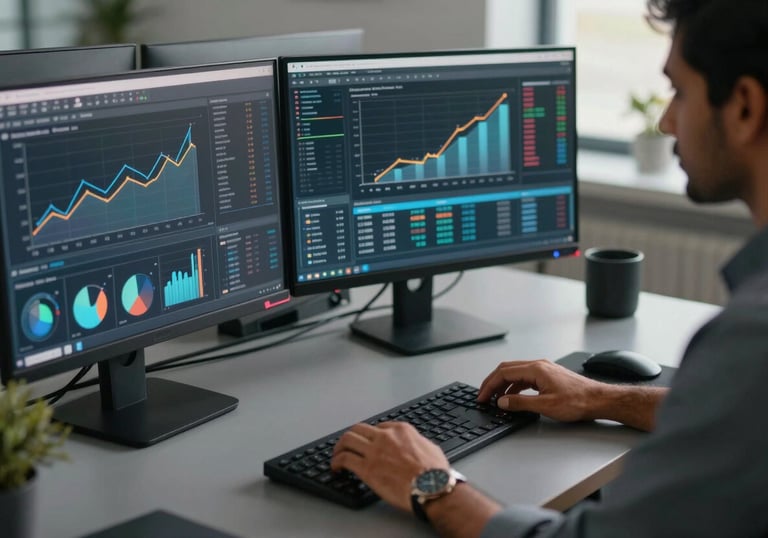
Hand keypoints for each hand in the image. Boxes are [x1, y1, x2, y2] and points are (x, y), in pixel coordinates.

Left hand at [331, 421, 447, 511]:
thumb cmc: (435, 473)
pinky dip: (336, 461)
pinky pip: (344, 459)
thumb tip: (416, 447)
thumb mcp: (430, 447)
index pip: (379, 426)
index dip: (371, 435)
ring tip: (336, 455)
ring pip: (347, 440)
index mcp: (401, 430)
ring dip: (339, 447)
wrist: (432, 487)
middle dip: (351, 436)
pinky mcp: (367, 469)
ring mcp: (374, 452)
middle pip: (359, 429)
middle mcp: (385, 437)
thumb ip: (418, 443)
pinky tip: (336, 467)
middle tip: (346, 445)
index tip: (368, 442)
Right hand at [478, 359, 606, 422]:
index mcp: (536, 369)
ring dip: (503, 385)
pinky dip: (514, 386)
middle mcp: (538, 365)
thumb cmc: (578, 401)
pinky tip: (513, 397)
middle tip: (483, 395)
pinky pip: (525, 378)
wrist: (598, 400)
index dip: (489, 385)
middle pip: (507, 369)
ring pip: (516, 373)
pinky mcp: (548, 376)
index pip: (503, 373)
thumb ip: (520, 403)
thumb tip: (502, 401)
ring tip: (496, 399)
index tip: (482, 396)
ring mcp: (544, 370)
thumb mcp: (545, 405)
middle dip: (492, 383)